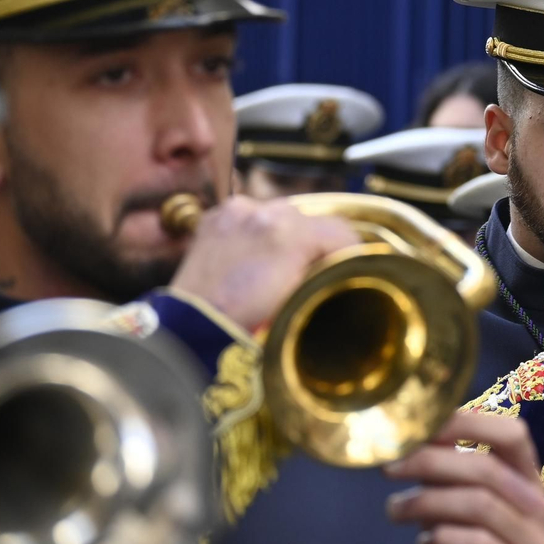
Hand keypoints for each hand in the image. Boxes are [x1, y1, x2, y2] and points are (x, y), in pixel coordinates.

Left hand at [169, 196, 355, 330]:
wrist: (191, 332)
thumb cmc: (247, 325)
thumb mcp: (301, 298)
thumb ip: (326, 269)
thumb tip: (343, 261)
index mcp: (287, 232)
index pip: (340, 230)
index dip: (351, 251)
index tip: (353, 267)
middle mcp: (261, 210)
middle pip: (311, 218)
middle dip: (318, 242)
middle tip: (319, 270)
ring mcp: (236, 212)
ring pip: (282, 214)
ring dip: (289, 235)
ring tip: (286, 265)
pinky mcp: (217, 218)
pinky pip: (252, 216)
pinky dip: (261, 232)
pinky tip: (258, 256)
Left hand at [384, 410, 543, 543]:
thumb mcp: (452, 511)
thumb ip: (443, 477)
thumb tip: (412, 435)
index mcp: (528, 482)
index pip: (513, 434)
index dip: (469, 422)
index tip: (422, 426)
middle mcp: (540, 508)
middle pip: (487, 469)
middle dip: (431, 462)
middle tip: (390, 468)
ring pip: (479, 505)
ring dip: (427, 502)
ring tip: (394, 510)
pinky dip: (445, 537)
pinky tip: (424, 542)